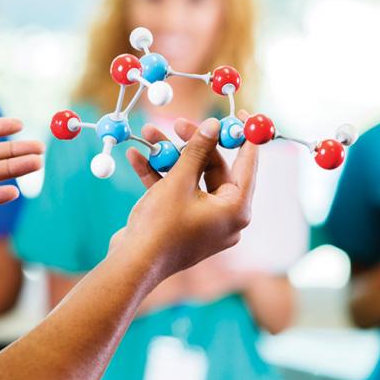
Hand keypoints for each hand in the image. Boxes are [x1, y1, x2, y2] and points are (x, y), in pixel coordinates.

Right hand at [115, 116, 257, 282]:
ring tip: (149, 135)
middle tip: (177, 124)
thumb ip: (197, 150)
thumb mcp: (180, 181)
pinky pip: (178, 194)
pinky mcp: (183, 225)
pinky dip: (160, 177)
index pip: (248, 165)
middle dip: (192, 145)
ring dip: (169, 157)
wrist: (132, 265)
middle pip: (215, 170)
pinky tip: (137, 157)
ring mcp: (204, 222)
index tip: (240, 115)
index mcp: (236, 209)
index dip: (243, 137)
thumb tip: (214, 126)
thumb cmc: (161, 226)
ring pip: (191, 179)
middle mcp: (225, 218)